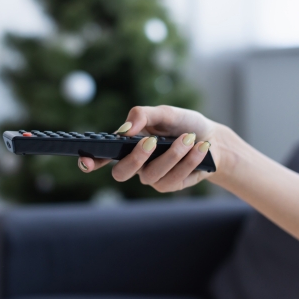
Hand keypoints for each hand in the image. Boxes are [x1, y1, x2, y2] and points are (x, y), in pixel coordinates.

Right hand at [77, 105, 233, 192]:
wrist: (212, 139)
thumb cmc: (183, 124)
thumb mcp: (164, 112)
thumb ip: (143, 115)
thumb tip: (125, 129)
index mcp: (127, 144)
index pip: (101, 156)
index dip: (89, 161)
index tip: (86, 161)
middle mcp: (135, 163)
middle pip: (121, 173)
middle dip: (135, 158)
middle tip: (151, 141)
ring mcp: (151, 177)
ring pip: (151, 175)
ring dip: (172, 155)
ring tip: (188, 138)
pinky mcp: (169, 185)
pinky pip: (173, 178)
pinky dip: (188, 161)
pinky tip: (199, 147)